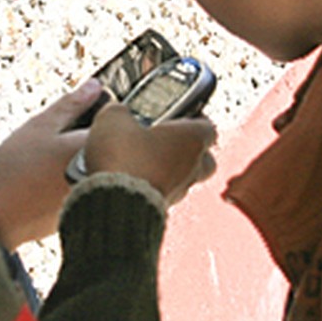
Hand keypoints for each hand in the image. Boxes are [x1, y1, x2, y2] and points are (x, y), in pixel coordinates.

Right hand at [0, 79, 100, 249]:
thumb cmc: (13, 170)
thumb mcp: (40, 127)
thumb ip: (71, 105)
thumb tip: (95, 86)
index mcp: (96, 149)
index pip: (114, 124)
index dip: (96, 115)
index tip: (77, 118)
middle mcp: (103, 174)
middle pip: (109, 149)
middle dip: (90, 141)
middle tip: (57, 144)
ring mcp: (96, 196)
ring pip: (99, 169)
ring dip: (85, 163)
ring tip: (50, 167)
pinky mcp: (86, 213)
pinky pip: (89, 190)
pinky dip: (77, 184)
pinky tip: (48, 187)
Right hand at [82, 100, 215, 205]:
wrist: (114, 203)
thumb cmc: (123, 157)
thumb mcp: (113, 119)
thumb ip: (120, 111)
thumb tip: (118, 112)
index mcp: (191, 139)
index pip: (208, 127)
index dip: (195, 119)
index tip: (181, 115)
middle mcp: (192, 167)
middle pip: (205, 158)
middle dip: (189, 149)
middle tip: (167, 140)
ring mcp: (179, 191)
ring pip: (185, 178)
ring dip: (169, 170)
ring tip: (143, 160)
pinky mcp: (161, 209)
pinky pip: (164, 194)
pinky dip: (153, 186)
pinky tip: (131, 179)